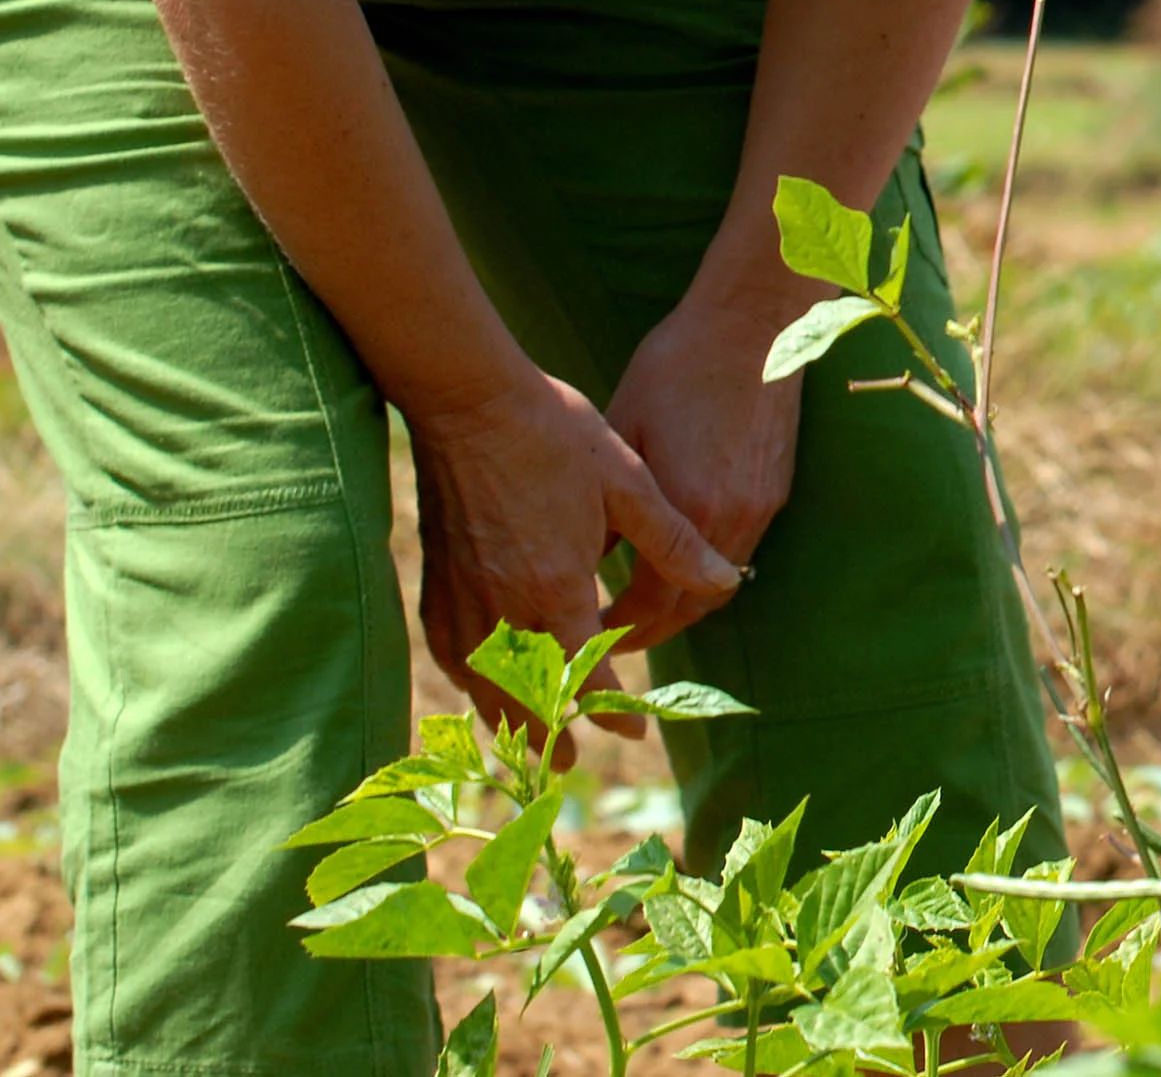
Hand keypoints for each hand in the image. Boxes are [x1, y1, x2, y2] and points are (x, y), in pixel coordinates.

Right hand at [408, 370, 738, 759]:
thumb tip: (725, 579)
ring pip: (481, 683)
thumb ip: (673, 541)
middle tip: (568, 761)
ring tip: (527, 738)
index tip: (631, 728)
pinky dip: (468, 679)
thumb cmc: (555, 434)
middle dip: (550, 731)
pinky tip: (479, 682)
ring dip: (507, 716)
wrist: (470, 399)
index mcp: (555, 586)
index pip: (586, 672)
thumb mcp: (629, 482)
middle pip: (526, 695)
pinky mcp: (435, 578)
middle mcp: (503, 604)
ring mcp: (462, 595)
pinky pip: (449, 651)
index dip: (611, 707)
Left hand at [603, 278, 808, 644]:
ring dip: (683, 601)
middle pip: (692, 608)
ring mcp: (761, 508)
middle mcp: (731, 521)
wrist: (755, 323)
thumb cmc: (677, 367)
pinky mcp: (777, 491)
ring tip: (644, 605)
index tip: (589, 637)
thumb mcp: (621, 433)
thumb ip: (604, 505)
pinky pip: (741, 551)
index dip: (618, 630)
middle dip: (652, 630)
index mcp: (688, 509)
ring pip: (722, 586)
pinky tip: (680, 557)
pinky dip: (708, 568)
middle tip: (613, 638)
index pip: (651, 604)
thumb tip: (577, 558)